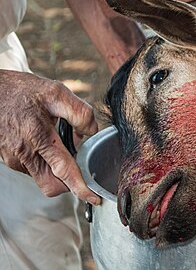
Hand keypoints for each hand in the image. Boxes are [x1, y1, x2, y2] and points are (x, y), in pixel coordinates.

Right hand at [0, 70, 99, 204]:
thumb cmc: (23, 91)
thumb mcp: (56, 92)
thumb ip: (80, 113)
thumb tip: (90, 132)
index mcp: (38, 136)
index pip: (64, 171)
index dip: (81, 188)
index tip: (94, 198)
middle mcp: (24, 153)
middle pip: (52, 185)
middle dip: (69, 182)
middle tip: (78, 164)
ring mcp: (13, 159)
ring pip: (42, 178)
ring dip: (56, 169)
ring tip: (57, 142)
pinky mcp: (8, 160)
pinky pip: (32, 169)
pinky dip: (45, 163)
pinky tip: (45, 143)